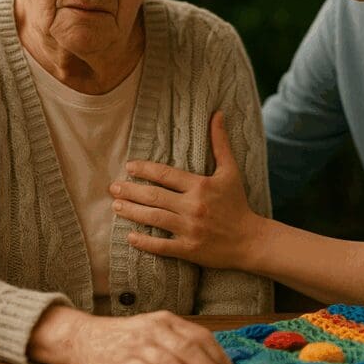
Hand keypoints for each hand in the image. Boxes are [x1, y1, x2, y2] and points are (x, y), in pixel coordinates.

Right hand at [69, 309, 236, 363]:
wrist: (83, 337)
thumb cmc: (126, 340)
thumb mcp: (155, 335)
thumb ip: (180, 347)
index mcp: (168, 322)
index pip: (201, 337)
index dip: (220, 359)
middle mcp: (156, 329)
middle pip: (189, 349)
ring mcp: (138, 343)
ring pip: (169, 361)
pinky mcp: (121, 359)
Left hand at [113, 111, 260, 269]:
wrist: (250, 240)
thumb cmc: (238, 203)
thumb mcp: (230, 171)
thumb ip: (220, 142)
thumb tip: (217, 113)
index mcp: (200, 186)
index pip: (165, 174)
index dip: (144, 169)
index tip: (129, 167)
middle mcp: (193, 206)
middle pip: (154, 196)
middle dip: (130, 190)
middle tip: (112, 187)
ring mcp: (190, 229)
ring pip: (154, 218)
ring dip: (132, 212)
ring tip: (116, 206)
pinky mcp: (189, 249)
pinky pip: (161, 246)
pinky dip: (144, 242)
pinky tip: (130, 237)